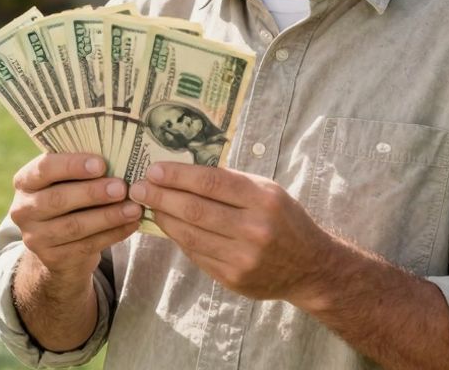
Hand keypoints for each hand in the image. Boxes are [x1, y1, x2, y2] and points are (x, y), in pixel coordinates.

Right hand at [10, 153, 141, 281]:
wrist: (57, 244)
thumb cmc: (69, 196)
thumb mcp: (66, 180)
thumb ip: (81, 168)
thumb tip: (117, 153)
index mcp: (26, 181)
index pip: (44, 168)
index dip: (72, 165)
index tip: (101, 164)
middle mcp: (24, 209)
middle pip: (58, 199)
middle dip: (93, 193)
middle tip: (122, 188)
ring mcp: (36, 237)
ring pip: (74, 226)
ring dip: (108, 217)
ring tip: (134, 208)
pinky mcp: (53, 258)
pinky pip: (87, 245)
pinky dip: (113, 234)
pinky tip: (131, 224)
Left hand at [129, 163, 334, 302]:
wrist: (309, 267)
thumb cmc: (284, 220)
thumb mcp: (268, 191)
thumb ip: (231, 183)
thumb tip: (183, 173)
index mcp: (263, 200)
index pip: (211, 182)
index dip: (178, 176)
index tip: (154, 170)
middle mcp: (254, 229)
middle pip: (195, 209)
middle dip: (161, 196)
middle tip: (139, 188)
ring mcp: (242, 257)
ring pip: (190, 234)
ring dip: (164, 218)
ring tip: (148, 205)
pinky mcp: (233, 278)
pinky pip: (196, 254)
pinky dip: (179, 238)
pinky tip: (169, 226)